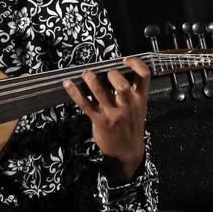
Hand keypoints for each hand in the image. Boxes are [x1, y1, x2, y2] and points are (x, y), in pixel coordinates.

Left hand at [63, 57, 150, 180]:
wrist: (126, 151)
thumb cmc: (131, 126)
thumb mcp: (139, 108)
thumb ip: (132, 91)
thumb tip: (116, 71)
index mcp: (140, 99)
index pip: (144, 76)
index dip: (136, 63)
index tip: (126, 60)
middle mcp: (127, 105)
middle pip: (121, 84)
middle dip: (111, 73)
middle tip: (104, 72)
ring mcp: (113, 113)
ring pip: (100, 92)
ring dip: (91, 79)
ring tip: (86, 73)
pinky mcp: (99, 120)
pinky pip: (85, 104)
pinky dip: (74, 92)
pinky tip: (68, 83)